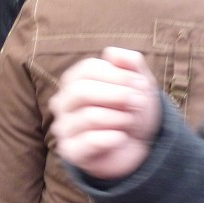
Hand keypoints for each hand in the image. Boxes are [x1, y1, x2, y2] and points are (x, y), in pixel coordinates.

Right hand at [49, 47, 161, 179]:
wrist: (139, 146)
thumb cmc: (133, 110)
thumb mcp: (140, 82)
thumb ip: (130, 62)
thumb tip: (110, 52)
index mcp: (74, 82)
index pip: (87, 70)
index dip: (117, 74)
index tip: (140, 83)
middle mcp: (63, 103)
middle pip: (80, 91)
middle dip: (116, 95)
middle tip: (138, 102)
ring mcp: (64, 127)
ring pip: (89, 116)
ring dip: (120, 118)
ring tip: (130, 122)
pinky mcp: (71, 151)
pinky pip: (90, 141)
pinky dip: (113, 138)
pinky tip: (122, 138)